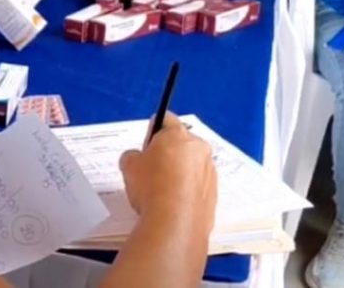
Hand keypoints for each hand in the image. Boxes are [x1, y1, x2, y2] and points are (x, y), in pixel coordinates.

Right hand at [119, 114, 216, 230]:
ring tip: (161, 192)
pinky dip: (187, 192)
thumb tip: (138, 159)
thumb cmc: (151, 186)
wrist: (175, 223)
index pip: (166, 119)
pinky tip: (172, 205)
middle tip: (150, 170)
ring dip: (179, 173)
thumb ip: (133, 155)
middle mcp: (199, 149)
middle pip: (182, 143)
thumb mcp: (128, 165)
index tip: (147, 144)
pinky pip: (197, 187)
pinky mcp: (214, 195)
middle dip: (168, 152)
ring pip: (192, 166)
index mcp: (178, 135)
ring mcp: (209, 173)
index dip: (153, 130)